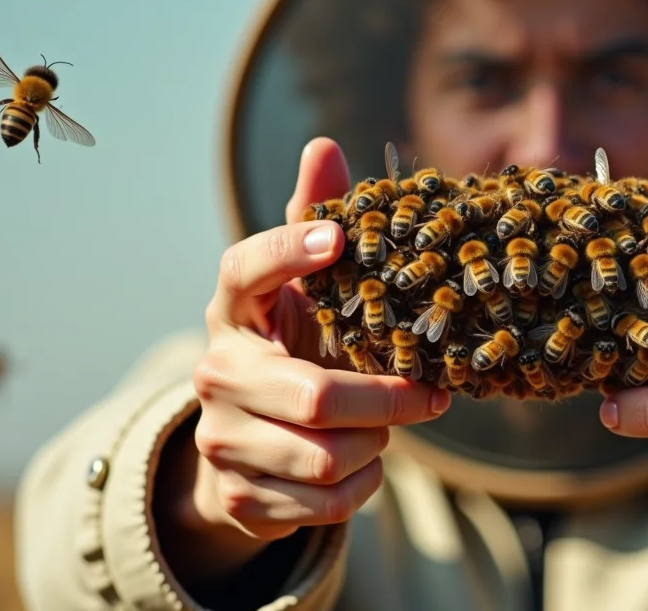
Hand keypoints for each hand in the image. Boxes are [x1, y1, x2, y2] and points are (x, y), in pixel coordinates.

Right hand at [158, 138, 451, 585]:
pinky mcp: (240, 498)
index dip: (287, 251)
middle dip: (387, 398)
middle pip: (314, 395)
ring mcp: (222, 440)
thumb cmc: (289, 350)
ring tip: (386, 424)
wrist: (244, 449)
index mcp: (234, 310)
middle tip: (430, 391)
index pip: (243, 270)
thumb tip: (325, 146)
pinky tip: (365, 462)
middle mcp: (217, 373)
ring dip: (377, 442)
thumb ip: (310, 224)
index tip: (337, 238)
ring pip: (328, 457)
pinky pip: (331, 502)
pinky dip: (366, 483)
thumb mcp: (300, 294)